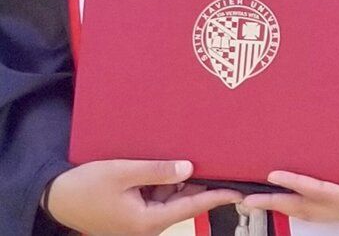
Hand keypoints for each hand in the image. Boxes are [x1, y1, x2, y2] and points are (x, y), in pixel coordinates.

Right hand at [46, 158, 241, 235]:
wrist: (58, 197)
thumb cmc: (88, 186)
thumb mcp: (123, 172)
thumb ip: (157, 171)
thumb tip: (188, 168)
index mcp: (147, 221)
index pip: (190, 207)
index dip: (215, 197)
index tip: (238, 192)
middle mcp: (147, 224)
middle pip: (182, 202)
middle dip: (201, 183)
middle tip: (224, 164)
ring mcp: (140, 219)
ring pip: (170, 198)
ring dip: (182, 180)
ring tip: (202, 157)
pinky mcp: (133, 211)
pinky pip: (157, 196)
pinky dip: (165, 182)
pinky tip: (173, 163)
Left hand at [238, 101, 338, 234]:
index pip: (324, 193)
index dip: (299, 184)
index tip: (275, 176)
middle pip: (308, 210)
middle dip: (277, 204)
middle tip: (247, 197)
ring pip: (311, 213)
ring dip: (284, 206)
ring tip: (257, 199)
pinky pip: (320, 210)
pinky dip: (301, 205)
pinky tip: (289, 198)